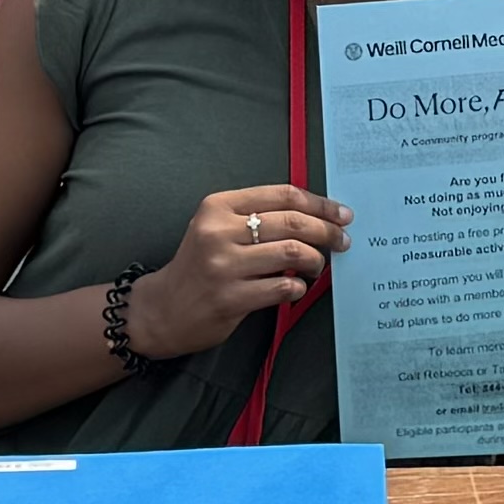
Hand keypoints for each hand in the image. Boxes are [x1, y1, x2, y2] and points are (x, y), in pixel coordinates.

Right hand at [142, 181, 348, 353]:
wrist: (161, 308)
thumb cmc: (198, 265)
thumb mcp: (216, 228)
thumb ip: (257, 216)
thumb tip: (315, 215)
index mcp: (217, 206)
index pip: (282, 195)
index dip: (319, 204)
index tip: (341, 214)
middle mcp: (218, 232)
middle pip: (293, 223)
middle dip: (326, 232)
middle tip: (342, 241)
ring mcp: (223, 266)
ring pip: (292, 253)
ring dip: (315, 261)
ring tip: (316, 267)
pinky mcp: (230, 298)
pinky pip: (282, 288)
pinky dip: (299, 287)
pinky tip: (296, 288)